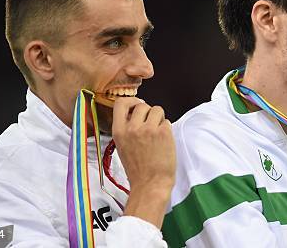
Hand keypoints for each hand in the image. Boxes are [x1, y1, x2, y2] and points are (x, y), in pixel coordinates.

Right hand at [111, 97, 175, 227]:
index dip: (131, 101)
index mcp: (118, 131)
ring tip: (157, 134)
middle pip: (142, 104)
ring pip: (157, 110)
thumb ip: (127, 128)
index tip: (137, 106)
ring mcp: (148, 129)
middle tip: (151, 124)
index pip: (120, 103)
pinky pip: (167, 121)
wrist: (150, 184)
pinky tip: (164, 141)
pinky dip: (167, 129)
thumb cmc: (137, 169)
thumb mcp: (122, 147)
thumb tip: (136, 113)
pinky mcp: (163, 132)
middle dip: (148, 112)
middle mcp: (132, 128)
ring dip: (159, 119)